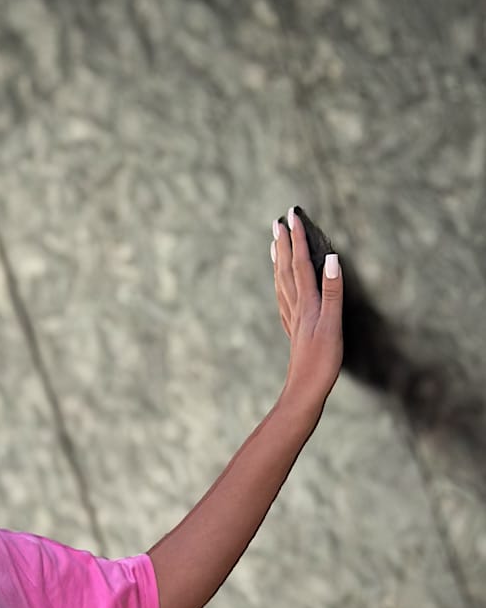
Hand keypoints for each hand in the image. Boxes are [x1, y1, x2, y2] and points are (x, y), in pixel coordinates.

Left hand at [272, 207, 342, 416]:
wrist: (304, 392)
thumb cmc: (321, 363)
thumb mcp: (333, 326)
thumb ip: (333, 292)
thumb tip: (331, 259)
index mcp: (307, 304)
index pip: (300, 264)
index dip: (297, 239)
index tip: (293, 216)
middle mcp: (296, 309)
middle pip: (286, 270)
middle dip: (283, 244)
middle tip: (278, 222)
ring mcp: (292, 321)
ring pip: (282, 284)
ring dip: (279, 262)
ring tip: (274, 245)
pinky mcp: (293, 332)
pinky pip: (283, 301)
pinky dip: (280, 285)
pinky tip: (279, 285)